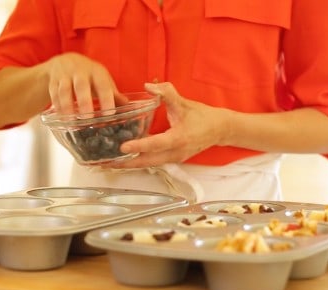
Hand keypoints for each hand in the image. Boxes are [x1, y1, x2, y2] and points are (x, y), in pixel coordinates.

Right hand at [46, 53, 124, 114]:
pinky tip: (62, 117)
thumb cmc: (88, 75)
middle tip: (87, 118)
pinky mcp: (53, 81)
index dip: (106, 98)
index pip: (102, 84)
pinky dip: (57, 106)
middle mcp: (79, 71)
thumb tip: (127, 105)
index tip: (109, 113)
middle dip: (84, 101)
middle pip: (81, 85)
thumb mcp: (102, 79)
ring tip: (71, 121)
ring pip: (64, 90)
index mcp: (96, 72)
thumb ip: (113, 93)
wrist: (64, 62)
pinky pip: (54, 94)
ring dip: (67, 106)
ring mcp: (64, 75)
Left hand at [108, 82, 227, 167]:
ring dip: (131, 165)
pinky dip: (139, 161)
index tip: (122, 147)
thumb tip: (148, 86)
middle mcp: (175, 153)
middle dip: (127, 163)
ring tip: (111, 164)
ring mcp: (174, 159)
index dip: (138, 145)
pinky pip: (153, 162)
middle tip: (107, 163)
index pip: (155, 144)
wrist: (220, 130)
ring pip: (149, 164)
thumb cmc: (203, 116)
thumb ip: (166, 93)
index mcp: (178, 139)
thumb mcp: (184, 103)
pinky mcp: (173, 159)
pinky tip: (127, 159)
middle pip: (147, 161)